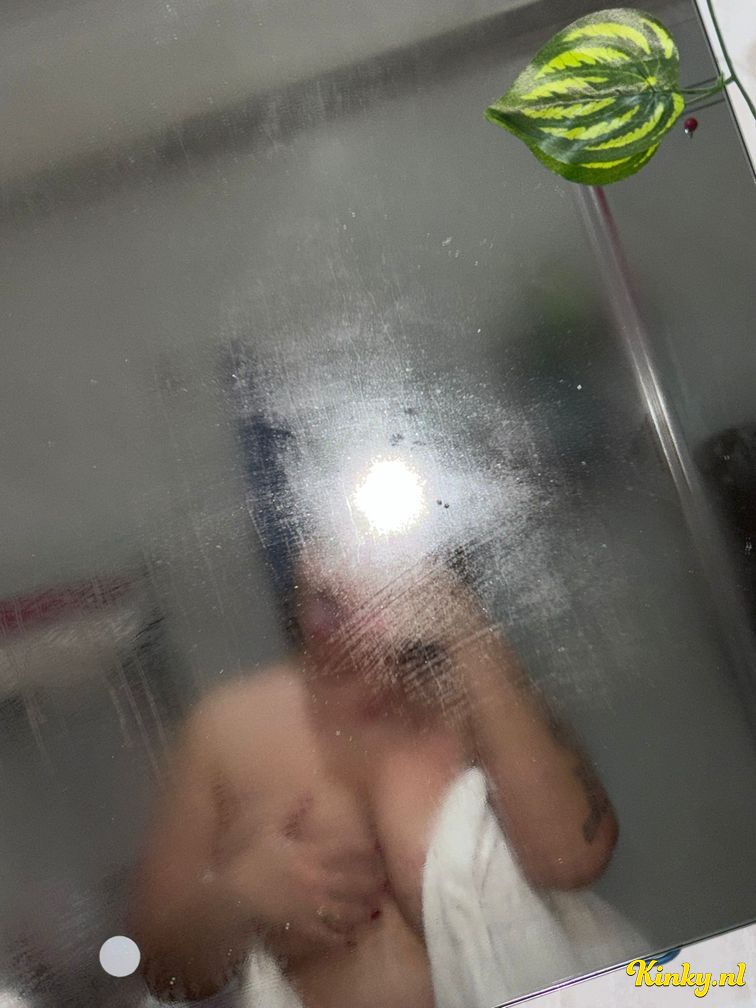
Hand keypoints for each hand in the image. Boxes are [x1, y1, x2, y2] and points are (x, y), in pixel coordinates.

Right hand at [222, 799, 385, 950]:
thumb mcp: (265, 826)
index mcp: (309, 854)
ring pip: (347, 910)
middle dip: (373, 882)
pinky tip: (353, 936)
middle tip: (386, 880)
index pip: (347, 851)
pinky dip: (343, 937)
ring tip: (377, 908)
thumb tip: (309, 790)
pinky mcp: (302, 928)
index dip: (366, 850)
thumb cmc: (247, 859)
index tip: (379, 848)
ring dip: (365, 909)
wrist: (227, 897)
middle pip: (354, 882)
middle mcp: (316, 881)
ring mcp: (310, 907)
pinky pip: (328, 935)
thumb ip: (290, 808)